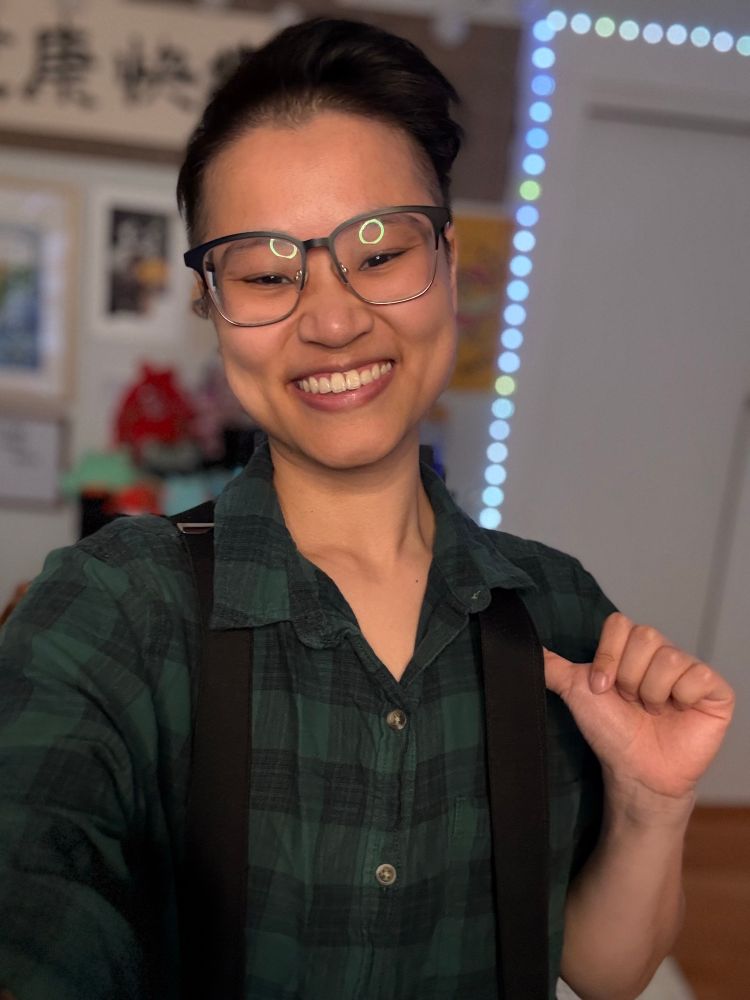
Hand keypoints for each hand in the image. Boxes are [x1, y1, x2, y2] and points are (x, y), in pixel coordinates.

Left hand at [543, 612, 734, 803]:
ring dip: (651, 693)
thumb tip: (522, 646)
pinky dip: (680, 699)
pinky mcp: (715, 690)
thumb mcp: (575, 692)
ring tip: (652, 711)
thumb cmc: (611, 732)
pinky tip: (677, 714)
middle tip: (630, 702)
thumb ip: (553, 667)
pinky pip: (697, 676)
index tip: (602, 687)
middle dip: (628, 677)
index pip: (621, 623)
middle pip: (646, 637)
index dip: (608, 657)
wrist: (636, 771)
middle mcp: (663, 653)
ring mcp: (690, 670)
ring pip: (669, 658)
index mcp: (632, 649)